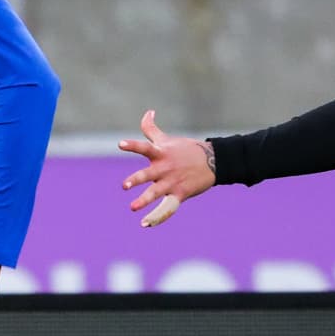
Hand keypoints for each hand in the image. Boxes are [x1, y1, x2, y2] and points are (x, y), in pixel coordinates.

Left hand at [118, 109, 215, 227]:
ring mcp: (172, 182)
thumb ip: (151, 129)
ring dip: (144, 200)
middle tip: (125, 186)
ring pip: (156, 193)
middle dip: (136, 180)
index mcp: (161, 153)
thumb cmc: (186, 149)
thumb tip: (148, 112)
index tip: (120, 144)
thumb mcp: (167, 139)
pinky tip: (145, 224)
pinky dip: (157, 217)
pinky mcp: (180, 194)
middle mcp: (165, 168)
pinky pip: (167, 208)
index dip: (132, 145)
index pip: (144, 147)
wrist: (214, 162)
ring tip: (133, 207)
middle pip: (148, 175)